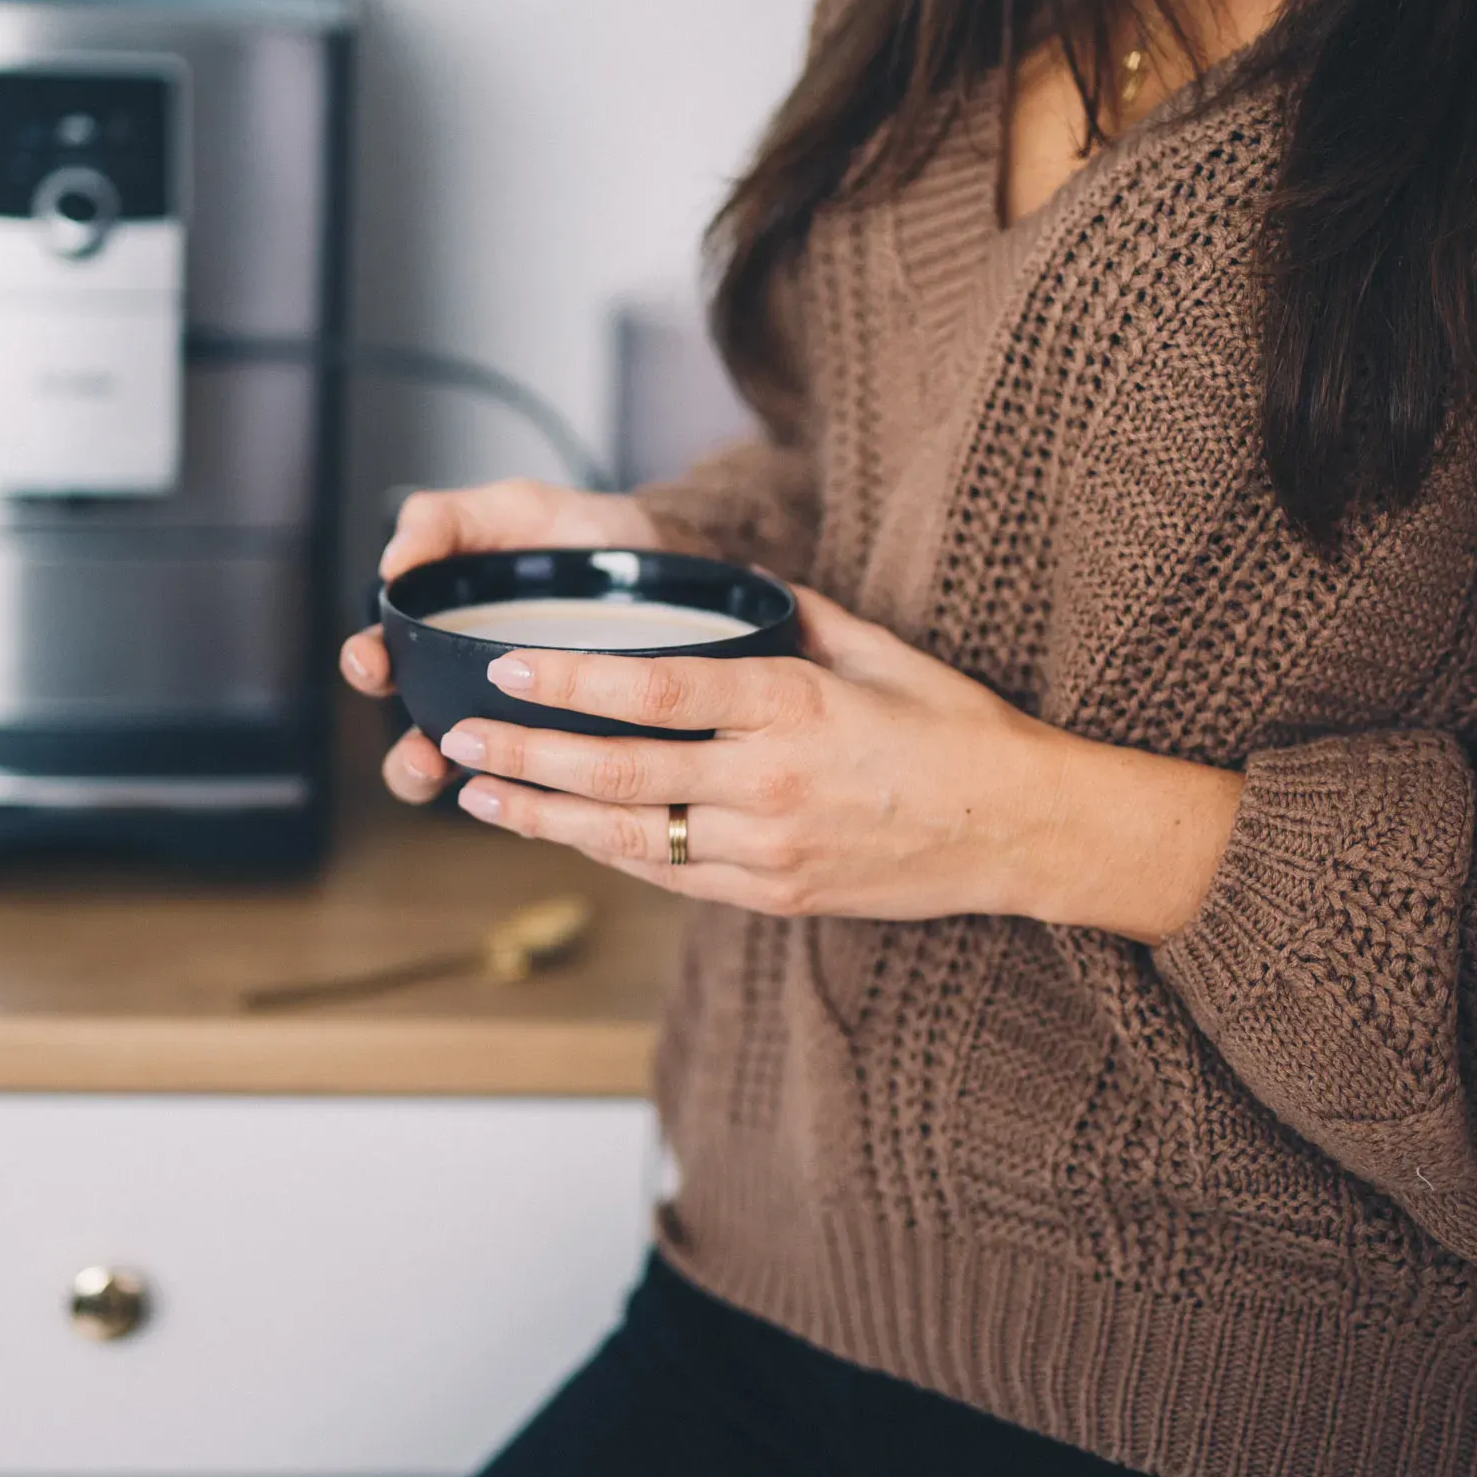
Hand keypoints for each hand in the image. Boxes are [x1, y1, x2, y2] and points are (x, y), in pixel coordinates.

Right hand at [338, 479, 665, 805]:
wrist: (665, 555)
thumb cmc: (580, 534)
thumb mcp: (511, 509)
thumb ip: (446, 520)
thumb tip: (392, 562)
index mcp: (443, 632)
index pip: (385, 661)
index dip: (367, 666)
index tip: (373, 661)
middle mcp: (470, 690)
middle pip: (416, 741)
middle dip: (406, 758)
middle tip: (422, 751)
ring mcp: (519, 728)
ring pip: (470, 776)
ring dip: (451, 785)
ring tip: (457, 776)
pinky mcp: (570, 753)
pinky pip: (539, 792)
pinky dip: (526, 798)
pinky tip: (531, 792)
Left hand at [432, 584, 1244, 941]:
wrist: (1019, 830)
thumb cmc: (952, 728)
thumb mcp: (878, 649)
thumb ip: (792, 614)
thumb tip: (722, 580)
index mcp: (793, 705)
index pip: (656, 694)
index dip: (570, 684)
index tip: (506, 670)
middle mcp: (770, 782)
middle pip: (619, 771)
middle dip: (525, 755)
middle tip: (457, 739)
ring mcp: (767, 849)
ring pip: (628, 834)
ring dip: (542, 815)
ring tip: (477, 793)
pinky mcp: (771, 896)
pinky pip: (666, 875)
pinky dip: (603, 851)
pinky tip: (554, 830)